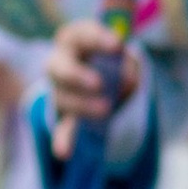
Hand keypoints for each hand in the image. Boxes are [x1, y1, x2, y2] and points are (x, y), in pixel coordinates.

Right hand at [46, 15, 141, 157]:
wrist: (98, 77)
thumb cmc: (109, 57)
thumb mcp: (121, 53)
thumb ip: (125, 60)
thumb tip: (128, 75)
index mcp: (74, 39)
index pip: (82, 35)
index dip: (98, 38)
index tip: (118, 45)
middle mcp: (60, 63)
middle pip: (59, 68)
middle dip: (78, 76)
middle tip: (99, 84)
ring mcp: (60, 91)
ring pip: (64, 99)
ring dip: (84, 106)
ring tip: (106, 110)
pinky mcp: (66, 115)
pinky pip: (62, 129)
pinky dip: (64, 141)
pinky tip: (64, 153)